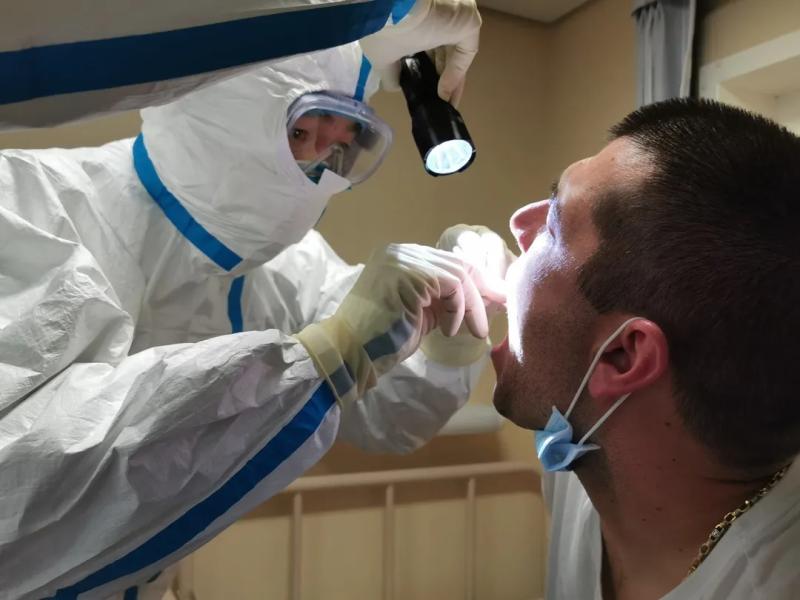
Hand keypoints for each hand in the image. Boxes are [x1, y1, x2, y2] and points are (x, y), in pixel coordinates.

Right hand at [295, 243, 488, 404]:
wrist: (350, 353)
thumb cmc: (384, 340)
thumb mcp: (423, 314)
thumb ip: (448, 300)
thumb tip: (490, 296)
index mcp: (401, 257)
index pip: (449, 262)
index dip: (477, 281)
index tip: (496, 301)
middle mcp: (400, 251)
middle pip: (457, 263)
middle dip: (482, 291)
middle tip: (494, 315)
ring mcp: (402, 259)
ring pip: (458, 274)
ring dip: (471, 306)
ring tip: (473, 331)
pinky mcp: (407, 274)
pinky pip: (451, 285)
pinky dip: (458, 309)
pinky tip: (448, 331)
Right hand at [359, 0, 481, 105]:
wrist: (388, 5)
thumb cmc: (383, 26)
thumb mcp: (382, 54)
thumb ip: (391, 72)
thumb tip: (394, 86)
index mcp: (419, 16)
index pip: (428, 45)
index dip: (426, 70)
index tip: (423, 93)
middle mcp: (441, 12)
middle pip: (444, 50)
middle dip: (439, 77)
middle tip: (435, 102)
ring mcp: (456, 14)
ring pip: (455, 53)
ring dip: (450, 80)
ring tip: (442, 104)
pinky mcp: (469, 20)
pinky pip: (465, 52)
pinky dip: (456, 74)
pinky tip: (443, 94)